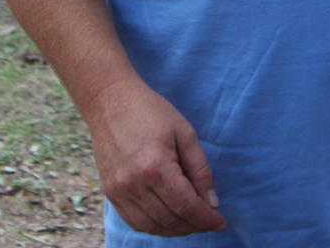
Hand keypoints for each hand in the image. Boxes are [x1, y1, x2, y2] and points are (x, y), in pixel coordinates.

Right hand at [85, 75, 225, 236]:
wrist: (109, 100)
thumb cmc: (151, 111)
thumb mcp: (184, 132)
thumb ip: (200, 169)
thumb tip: (211, 202)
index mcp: (156, 166)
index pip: (186, 206)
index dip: (206, 218)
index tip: (220, 222)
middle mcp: (134, 183)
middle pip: (170, 219)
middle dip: (194, 225)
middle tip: (208, 221)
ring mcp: (119, 190)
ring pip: (152, 226)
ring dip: (175, 230)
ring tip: (191, 221)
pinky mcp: (109, 192)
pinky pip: (134, 221)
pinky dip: (154, 226)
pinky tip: (168, 218)